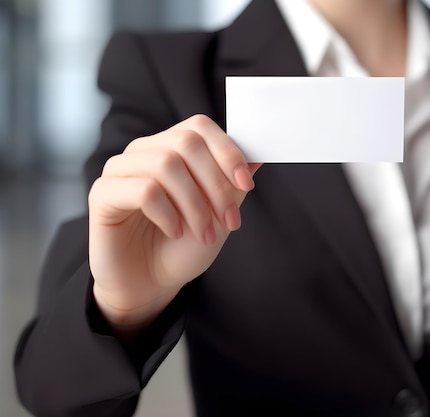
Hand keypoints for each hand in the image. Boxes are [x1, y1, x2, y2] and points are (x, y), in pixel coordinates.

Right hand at [88, 115, 259, 337]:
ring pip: (165, 164)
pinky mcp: (102, 194)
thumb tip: (257, 156)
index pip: (200, 126)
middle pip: (186, 142)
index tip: (246, 184)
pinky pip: (142, 190)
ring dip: (195, 204)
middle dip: (216, 184)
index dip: (228, 152)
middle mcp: (144, 151)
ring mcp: (120, 170)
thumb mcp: (218, 215)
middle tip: (230, 220)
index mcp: (171, 148)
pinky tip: (174, 232)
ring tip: (204, 233)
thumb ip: (233, 184)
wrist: (150, 284)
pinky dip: (168, 214)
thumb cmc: (183, 247)